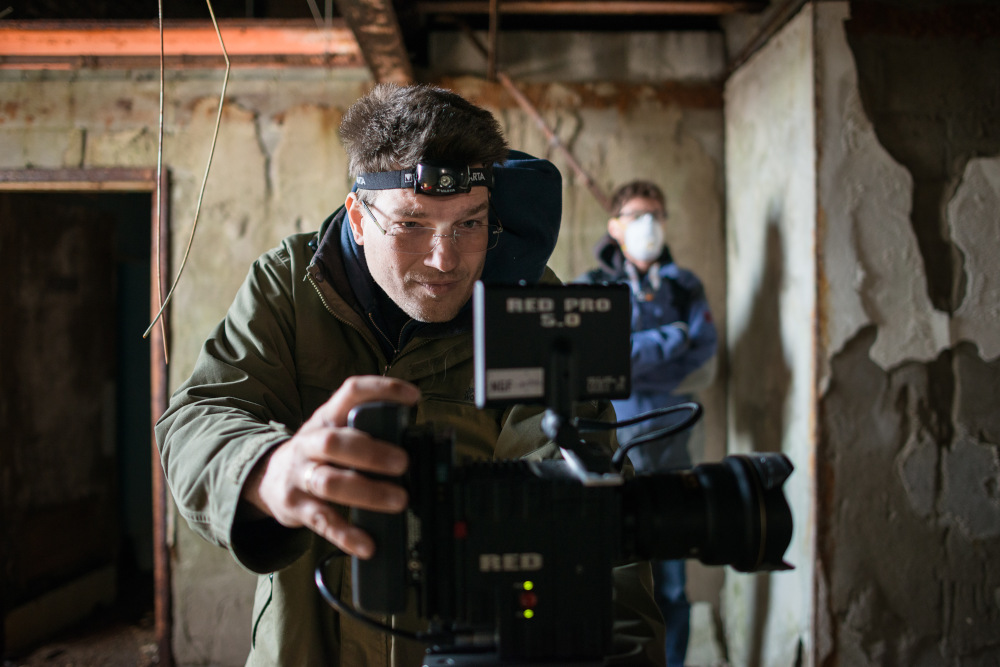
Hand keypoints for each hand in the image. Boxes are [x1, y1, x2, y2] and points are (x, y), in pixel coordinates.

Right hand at [242, 375, 420, 558]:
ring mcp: (301, 476)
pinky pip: (322, 521)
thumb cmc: (317, 453)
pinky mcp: (297, 507)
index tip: (413, 397)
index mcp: (326, 418)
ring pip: (330, 482)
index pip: (351, 392)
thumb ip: (367, 431)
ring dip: (367, 492)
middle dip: (371, 452)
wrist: (266, 478)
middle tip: (404, 463)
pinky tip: (367, 544)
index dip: (382, 390)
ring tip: (400, 500)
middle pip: (335, 443)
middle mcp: (311, 443)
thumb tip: (418, 442)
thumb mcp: (335, 432)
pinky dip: (346, 535)